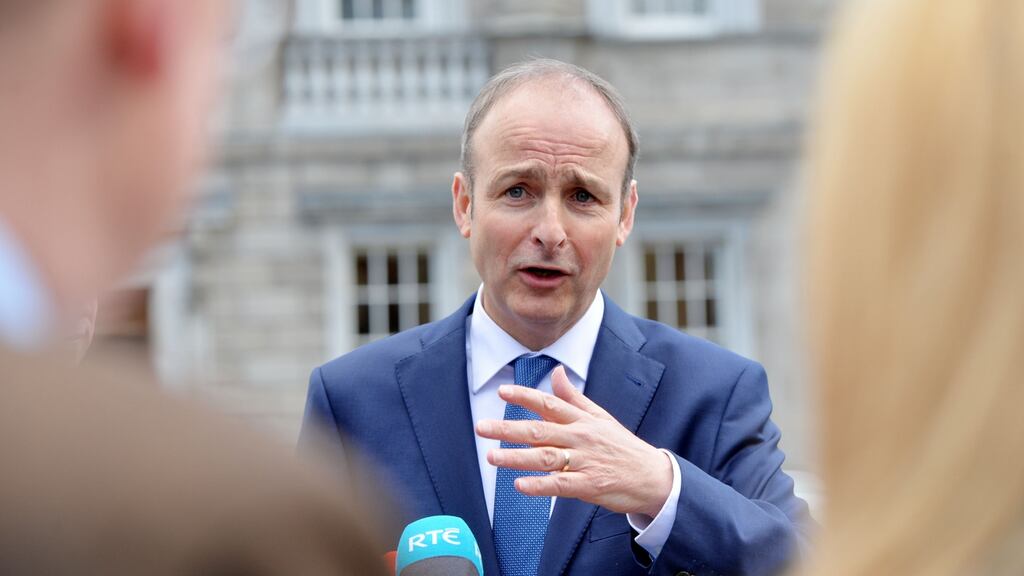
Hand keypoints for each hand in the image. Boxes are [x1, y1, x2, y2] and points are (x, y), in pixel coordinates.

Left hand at [475, 365, 673, 517]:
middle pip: (539, 430)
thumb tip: (556, 372)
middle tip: (481, 427)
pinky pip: (561, 485)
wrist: (654, 477)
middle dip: (508, 429)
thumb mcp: (600, 417)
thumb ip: (574, 397)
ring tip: (491, 456)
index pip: (549, 404)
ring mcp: (585, 461)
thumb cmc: (622, 447)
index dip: (524, 396)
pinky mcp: (590, 485)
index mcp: (582, 420)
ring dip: (516, 457)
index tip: (501, 391)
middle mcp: (581, 437)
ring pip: (545, 457)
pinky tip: (519, 485)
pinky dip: (539, 486)